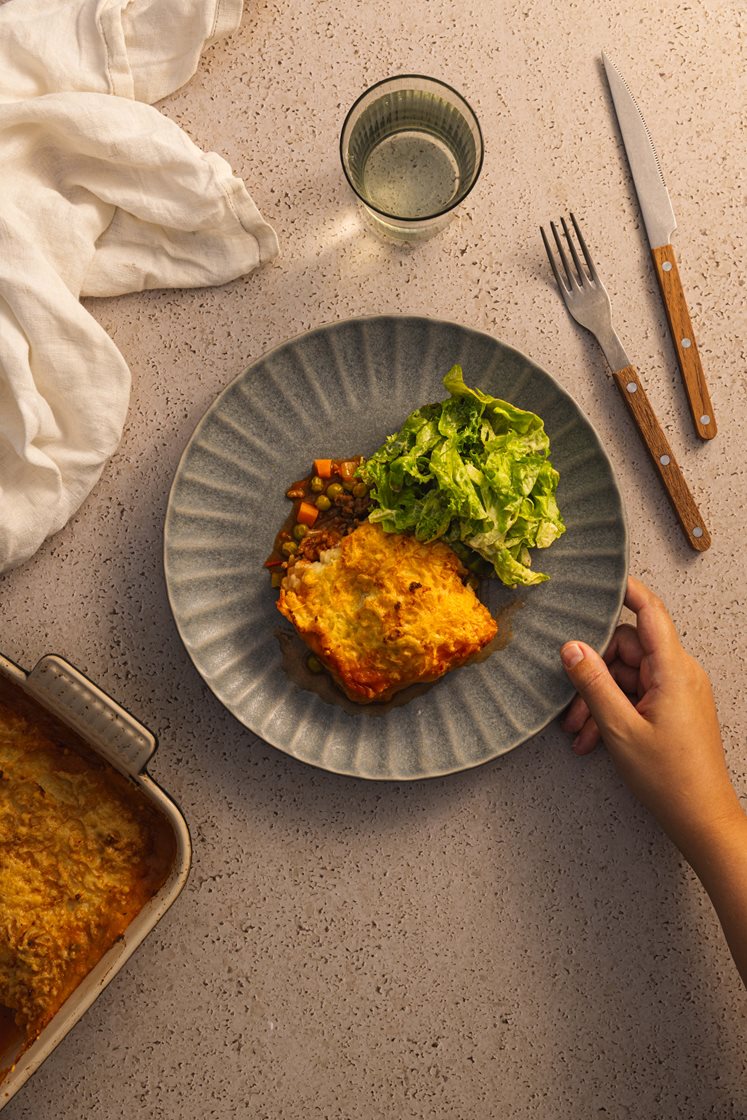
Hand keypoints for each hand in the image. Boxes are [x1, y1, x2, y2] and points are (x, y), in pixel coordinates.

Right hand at [559, 575, 740, 857]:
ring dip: (599, 698)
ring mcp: (677, 691)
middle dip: (594, 672)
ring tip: (579, 731)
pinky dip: (613, 711)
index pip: (650, 612)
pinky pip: (636, 695)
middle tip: (570, 703)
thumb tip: (571, 647)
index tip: (601, 581)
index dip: (626, 591)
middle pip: (627, 648)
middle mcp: (679, 673)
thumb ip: (593, 683)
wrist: (701, 818)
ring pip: (627, 676)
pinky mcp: (673, 708)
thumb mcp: (620, 728)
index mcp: (673, 669)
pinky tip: (593, 738)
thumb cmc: (669, 778)